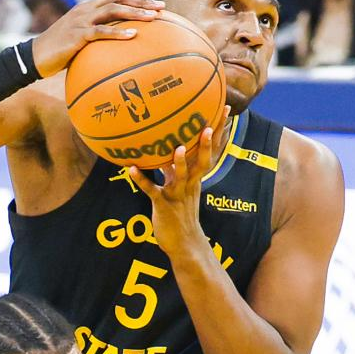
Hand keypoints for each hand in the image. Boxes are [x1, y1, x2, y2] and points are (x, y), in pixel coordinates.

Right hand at [31, 0, 164, 76]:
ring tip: (152, 18)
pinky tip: (133, 36)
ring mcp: (80, 20)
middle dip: (141, 1)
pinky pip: (100, 32)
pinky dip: (117, 33)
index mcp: (88, 8)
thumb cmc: (59, 53)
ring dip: (134, 12)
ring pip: (112, 10)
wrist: (34, 57)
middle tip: (162, 9)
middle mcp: (85, 9)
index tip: (156, 5)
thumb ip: (97, 39)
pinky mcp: (76, 35)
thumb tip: (119, 51)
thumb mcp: (80, 42)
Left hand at [129, 106, 229, 256]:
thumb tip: (170, 147)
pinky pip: (152, 191)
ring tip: (180, 148)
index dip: (218, 131)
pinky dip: (142, 180)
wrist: (184, 244)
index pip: (210, 151)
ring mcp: (177, 195)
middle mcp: (190, 184)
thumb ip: (175, 168)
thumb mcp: (181, 187)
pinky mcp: (163, 205)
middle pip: (202, 161)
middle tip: (209, 124)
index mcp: (196, 178)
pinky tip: (131, 170)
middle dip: (207, 143)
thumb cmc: (181, 213)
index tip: (224, 109)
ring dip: (180, 163)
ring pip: (181, 177)